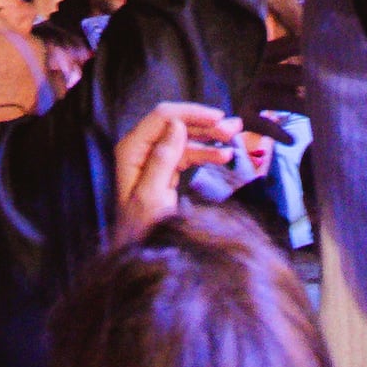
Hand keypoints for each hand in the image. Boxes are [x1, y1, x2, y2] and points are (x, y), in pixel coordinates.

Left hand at [108, 100, 252, 247]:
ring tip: (234, 138)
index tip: (219, 118)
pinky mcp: (165, 169)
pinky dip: (205, 153)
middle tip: (233, 128)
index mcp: (132, 149)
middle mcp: (140, 148)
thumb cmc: (142, 228)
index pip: (163, 117)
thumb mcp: (152, 195)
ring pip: (184, 137)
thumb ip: (163, 158)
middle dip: (204, 123)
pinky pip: (187, 153)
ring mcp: (153, 158)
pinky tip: (224, 156)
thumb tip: (177, 124)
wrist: (140, 253)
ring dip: (209, 137)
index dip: (191, 113)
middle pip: (175, 123)